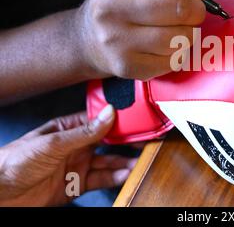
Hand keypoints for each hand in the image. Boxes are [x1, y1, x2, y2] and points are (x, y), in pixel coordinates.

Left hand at [0, 105, 135, 206]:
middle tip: (146, 140)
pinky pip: (101, 179)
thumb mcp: (54, 143)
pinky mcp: (77, 184)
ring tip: (139, 161)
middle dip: (126, 142)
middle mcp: (76, 146)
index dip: (118, 120)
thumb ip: (85, 131)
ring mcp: (78, 165)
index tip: (137, 120)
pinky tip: (125, 175)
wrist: (2, 194)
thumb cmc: (16, 161)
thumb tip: (109, 113)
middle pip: (107, 142)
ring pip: (108, 162)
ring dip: (124, 162)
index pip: (99, 121)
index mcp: (68, 129)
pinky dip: (115, 178)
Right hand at [76, 0, 210, 79]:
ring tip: (181, 27)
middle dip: (197, 9)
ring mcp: (117, 41)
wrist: (90, 39)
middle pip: (179, 8)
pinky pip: (173, 59)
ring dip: (190, 32)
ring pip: (180, 37)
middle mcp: (111, 9)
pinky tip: (169, 44)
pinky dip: (180, 51)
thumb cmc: (124, 1)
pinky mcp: (128, 66)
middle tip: (195, 10)